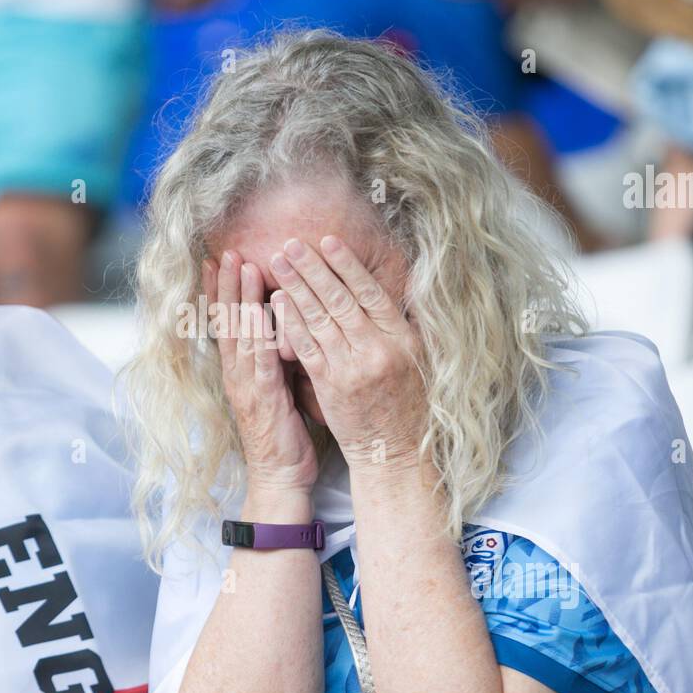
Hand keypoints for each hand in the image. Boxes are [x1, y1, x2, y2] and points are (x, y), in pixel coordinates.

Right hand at [207, 250, 317, 499]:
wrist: (281, 476)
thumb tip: (286, 328)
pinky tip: (261, 311)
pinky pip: (260, 358)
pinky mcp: (263, 397)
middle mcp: (237, 374)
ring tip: (241, 266)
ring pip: (240, 333)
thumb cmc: (285, 433)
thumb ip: (277, 359)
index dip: (221, 292)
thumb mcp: (280, 388)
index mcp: (240, 371)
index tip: (218, 260)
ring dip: (239, 298)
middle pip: (227, 321)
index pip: (227, 323)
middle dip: (225, 285)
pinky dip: (260, 332)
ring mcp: (247, 385)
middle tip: (226, 251)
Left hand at [268, 236, 425, 474]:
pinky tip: (277, 302)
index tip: (329, 240)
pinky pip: (307, 347)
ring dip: (296, 287)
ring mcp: (353, 366)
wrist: (396, 451)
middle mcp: (379, 348)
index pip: (371, 292)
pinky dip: (291, 322)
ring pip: (320, 318)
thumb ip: (400, 327)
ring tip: (278, 262)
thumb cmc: (406, 405)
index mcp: (403, 338)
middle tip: (291, 243)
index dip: (348, 265)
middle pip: (342, 299)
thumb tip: (389, 291)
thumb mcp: (416, 361)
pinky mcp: (332, 385)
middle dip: (314, 268)